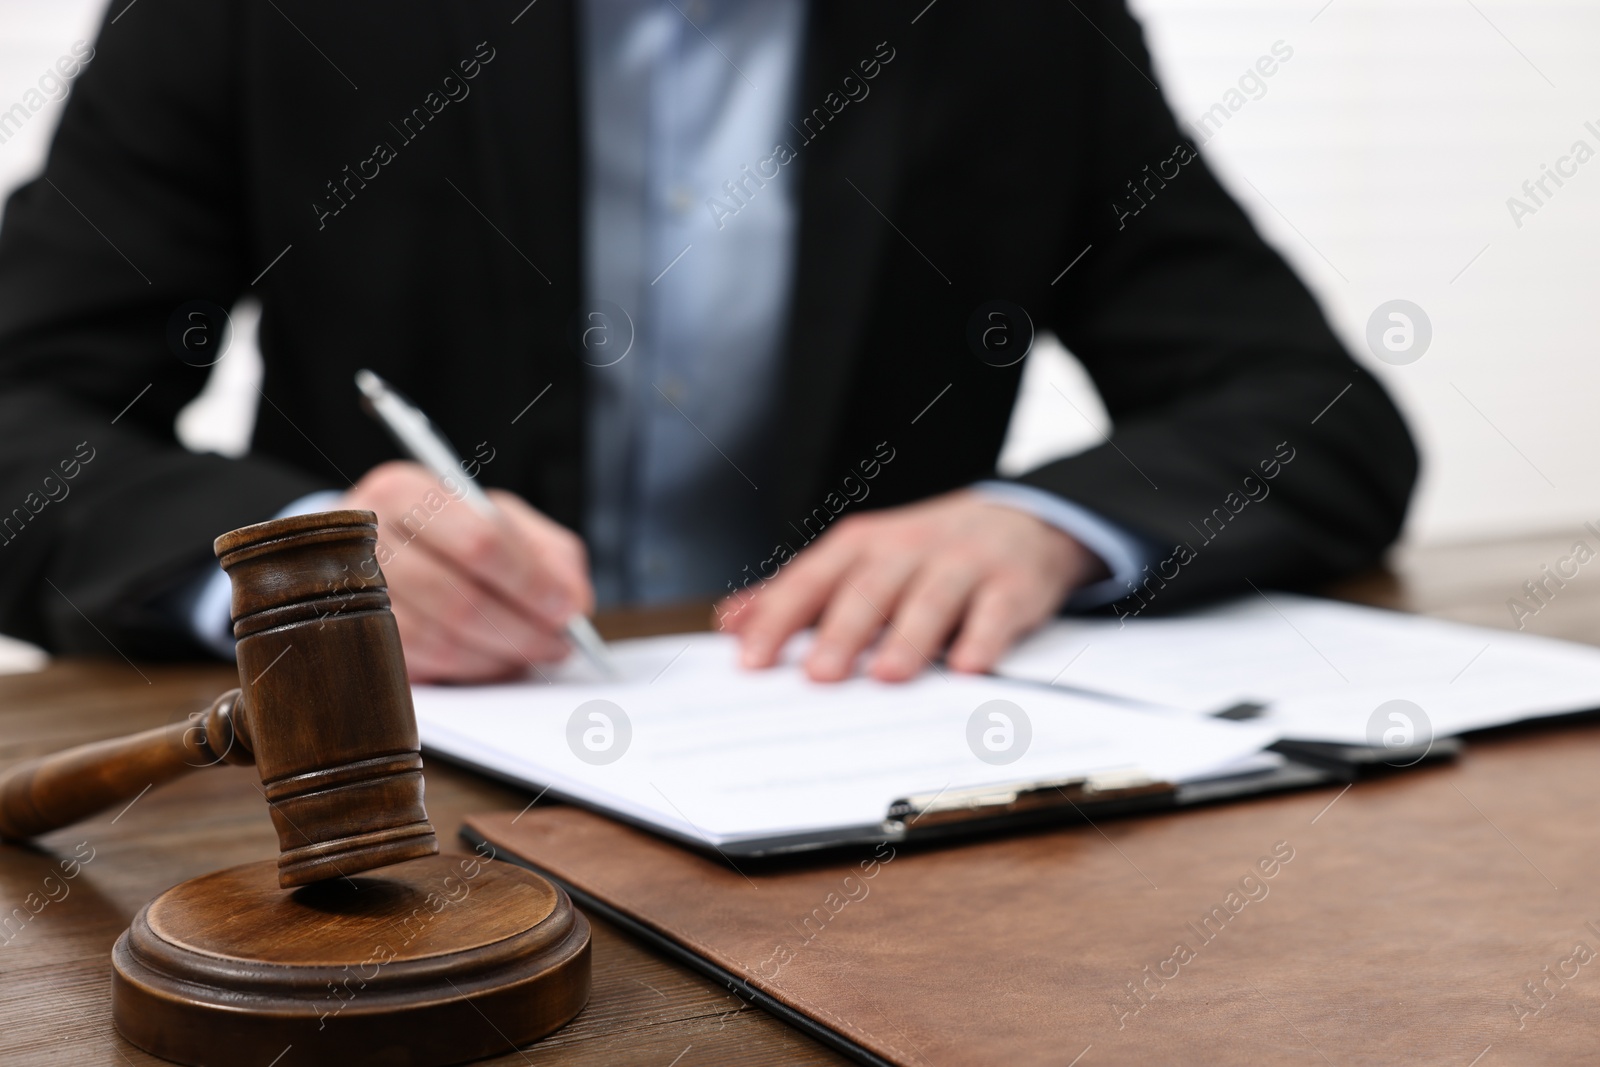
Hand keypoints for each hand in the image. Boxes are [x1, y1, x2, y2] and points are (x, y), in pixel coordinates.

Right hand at [338, 461, 592, 682]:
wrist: (380, 547)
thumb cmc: (451, 530)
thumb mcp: (503, 521)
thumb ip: (549, 554)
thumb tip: (574, 603)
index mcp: (404, 491)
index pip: (477, 542)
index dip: (530, 582)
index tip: (566, 609)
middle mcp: (366, 540)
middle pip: (456, 597)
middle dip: (520, 628)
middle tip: (559, 642)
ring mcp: (349, 593)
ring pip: (439, 639)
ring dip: (498, 655)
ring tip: (532, 651)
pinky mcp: (355, 638)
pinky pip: (422, 665)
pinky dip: (470, 669)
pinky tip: (495, 659)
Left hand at [718, 489, 1104, 682]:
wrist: (1019, 522)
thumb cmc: (922, 555)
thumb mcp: (856, 563)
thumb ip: (796, 593)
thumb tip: (731, 621)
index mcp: (860, 548)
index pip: (810, 581)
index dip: (779, 619)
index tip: (750, 660)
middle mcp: (907, 549)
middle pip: (869, 588)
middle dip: (842, 631)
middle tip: (818, 676)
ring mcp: (962, 564)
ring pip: (931, 598)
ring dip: (909, 636)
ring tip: (887, 675)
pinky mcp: (1012, 585)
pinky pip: (996, 611)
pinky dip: (982, 638)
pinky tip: (968, 667)